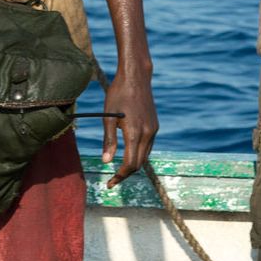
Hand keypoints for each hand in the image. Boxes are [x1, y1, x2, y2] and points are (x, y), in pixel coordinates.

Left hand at [98, 60, 156, 186]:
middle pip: (139, 163)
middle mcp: (148, 133)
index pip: (129, 164)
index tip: (109, 183)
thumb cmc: (118, 94)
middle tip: (112, 180)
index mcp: (135, 133)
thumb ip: (109, 141)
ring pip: (145, 156)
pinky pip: (148, 146)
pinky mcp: (155, 125)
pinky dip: (139, 154)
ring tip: (119, 169)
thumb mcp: (108, 117)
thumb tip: (106, 162)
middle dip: (126, 174)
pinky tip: (129, 152)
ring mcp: (153, 129)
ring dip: (133, 165)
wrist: (136, 77)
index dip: (119, 176)